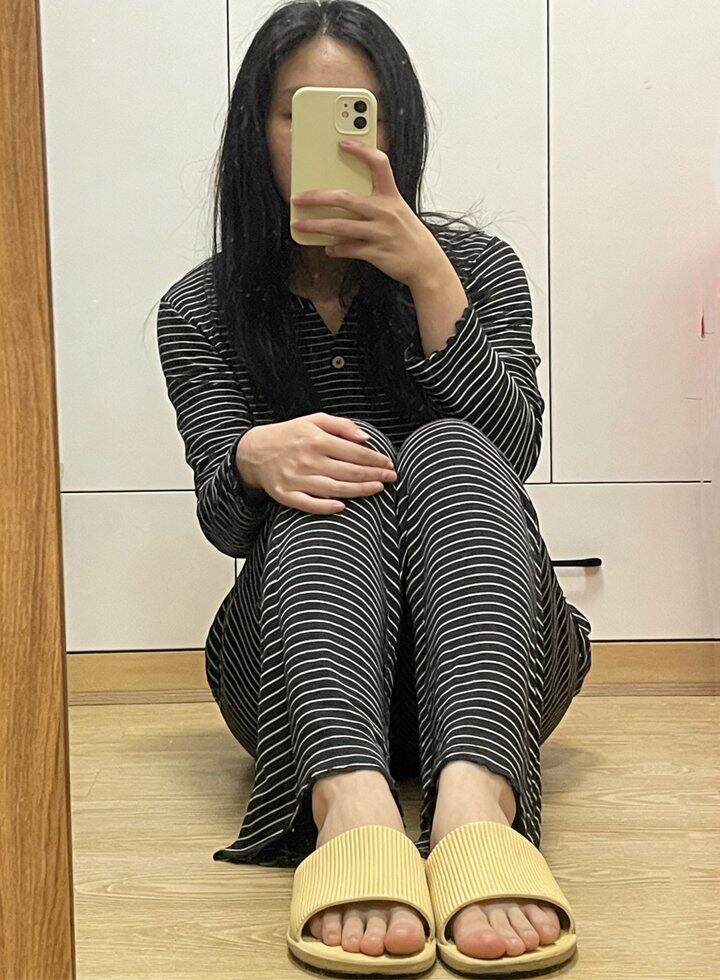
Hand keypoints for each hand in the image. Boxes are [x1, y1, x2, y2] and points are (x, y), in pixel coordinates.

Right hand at [235, 413, 397, 514]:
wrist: (254, 451)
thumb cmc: (290, 435)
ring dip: (360, 491)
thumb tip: (366, 438)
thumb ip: (341, 426)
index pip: (355, 452)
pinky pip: (309, 504)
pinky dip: (326, 506)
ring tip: (378, 489)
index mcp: (316, 439)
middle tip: (392, 478)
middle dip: (375, 475)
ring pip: (335, 489)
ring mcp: (296, 479)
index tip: (389, 464)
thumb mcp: (313, 420)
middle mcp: (307, 459)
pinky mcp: (285, 494)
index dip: (376, 459)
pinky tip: (343, 506)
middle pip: (349, 472)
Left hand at [290, 139, 449, 288]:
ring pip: (340, 227)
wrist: (426, 263)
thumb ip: (376, 201)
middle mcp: (385, 212)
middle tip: (299, 197)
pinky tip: (327, 247)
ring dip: (316, 226)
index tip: (342, 142)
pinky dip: (335, 249)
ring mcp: (380, 233)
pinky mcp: (377, 253)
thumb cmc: (407, 234)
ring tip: (300, 224)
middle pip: (345, 199)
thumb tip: (343, 198)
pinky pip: (349, 249)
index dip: (361, 151)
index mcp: (391, 196)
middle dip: (317, 197)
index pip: (379, 164)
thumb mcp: (397, 210)